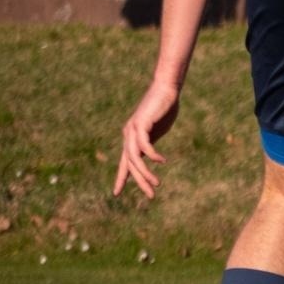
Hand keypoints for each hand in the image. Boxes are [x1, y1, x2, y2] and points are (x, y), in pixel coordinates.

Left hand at [115, 80, 180, 197]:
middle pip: (130, 164)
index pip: (125, 162)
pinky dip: (153, 155)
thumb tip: (150, 155)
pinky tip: (162, 161)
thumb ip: (152, 141)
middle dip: (139, 181)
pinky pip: (144, 146)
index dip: (121, 177)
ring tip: (156, 184)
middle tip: (150, 195)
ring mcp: (133, 130)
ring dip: (145, 173)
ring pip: (135, 158)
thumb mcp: (158, 129)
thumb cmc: (165, 107)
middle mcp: (129, 135)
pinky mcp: (141, 124)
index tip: (117, 192)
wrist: (166, 88)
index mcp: (132, 138)